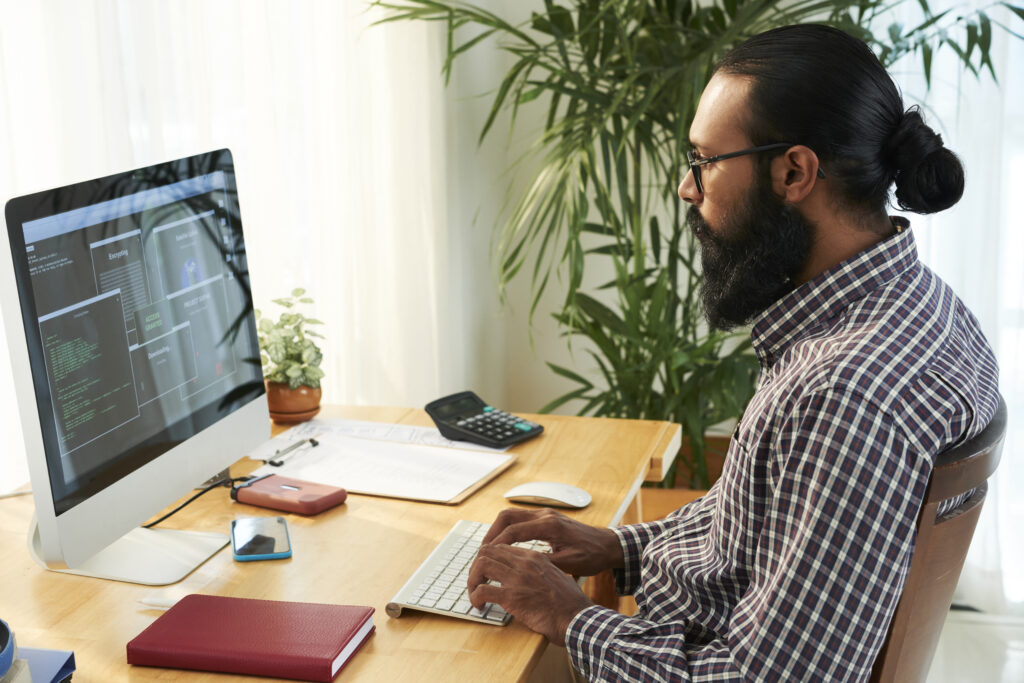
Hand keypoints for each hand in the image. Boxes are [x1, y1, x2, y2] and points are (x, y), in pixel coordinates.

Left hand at [467, 543, 592, 644]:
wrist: (577, 618)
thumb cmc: (570, 602)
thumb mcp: (556, 576)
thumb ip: (540, 571)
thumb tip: (527, 577)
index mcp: (534, 557)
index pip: (502, 547)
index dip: (488, 558)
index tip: (485, 571)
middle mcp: (524, 563)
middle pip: (488, 551)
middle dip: (476, 566)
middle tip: (475, 581)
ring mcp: (517, 578)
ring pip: (481, 565)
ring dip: (472, 579)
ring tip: (474, 593)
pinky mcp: (512, 596)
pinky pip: (482, 590)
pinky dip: (474, 597)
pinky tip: (478, 605)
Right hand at [482, 507, 623, 576]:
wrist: (608, 545)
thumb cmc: (592, 555)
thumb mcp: (569, 564)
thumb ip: (544, 563)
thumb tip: (520, 568)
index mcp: (549, 525)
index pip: (513, 530)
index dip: (496, 544)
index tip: (484, 557)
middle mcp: (545, 515)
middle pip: (507, 516)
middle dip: (491, 533)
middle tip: (481, 551)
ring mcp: (545, 514)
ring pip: (512, 515)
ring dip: (498, 530)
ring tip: (488, 549)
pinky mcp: (546, 518)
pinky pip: (520, 519)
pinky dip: (508, 530)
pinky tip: (505, 544)